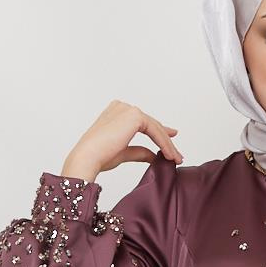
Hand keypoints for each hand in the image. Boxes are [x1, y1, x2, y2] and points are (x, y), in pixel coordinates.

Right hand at [61, 101, 182, 183]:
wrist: (88, 157)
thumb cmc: (99, 156)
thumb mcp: (123, 153)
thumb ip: (139, 151)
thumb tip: (154, 156)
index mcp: (116, 112)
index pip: (142, 122)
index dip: (158, 132)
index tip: (170, 141)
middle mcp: (122, 107)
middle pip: (150, 124)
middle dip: (165, 140)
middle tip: (177, 154)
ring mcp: (128, 109)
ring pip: (154, 127)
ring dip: (167, 144)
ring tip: (175, 159)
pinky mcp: (134, 115)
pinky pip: (155, 130)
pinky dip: (164, 143)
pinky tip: (170, 155)